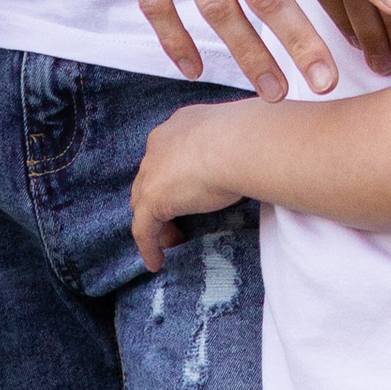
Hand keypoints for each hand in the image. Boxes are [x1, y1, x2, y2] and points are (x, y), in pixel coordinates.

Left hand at [130, 104, 249, 273]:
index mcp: (179, 127)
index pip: (168, 155)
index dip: (175, 177)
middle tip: (179, 219)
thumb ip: (229, 152)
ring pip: (143, 202)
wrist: (239, 145)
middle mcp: (159, 145)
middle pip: (151, 178)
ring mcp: (151, 171)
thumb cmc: (247, 139)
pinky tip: (156, 262)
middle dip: (162, 198)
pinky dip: (148, 246)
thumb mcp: (235, 140)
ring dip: (156, 222)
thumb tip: (245, 165)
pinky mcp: (151, 198)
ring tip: (173, 241)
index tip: (189, 194)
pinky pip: (143, 229)